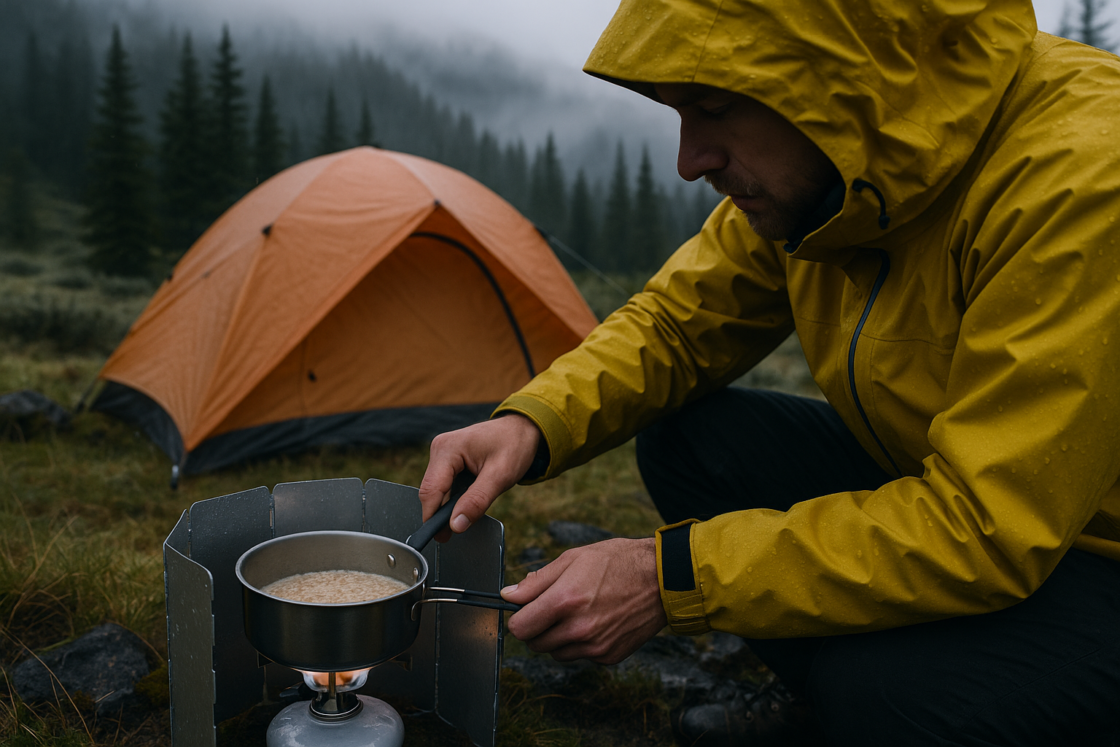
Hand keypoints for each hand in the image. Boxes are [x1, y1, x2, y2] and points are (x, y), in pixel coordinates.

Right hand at [419, 414, 540, 534]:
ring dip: (451, 505)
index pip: (431, 490)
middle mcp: (440, 449)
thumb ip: (477, 501)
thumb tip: (456, 525)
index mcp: (448, 449)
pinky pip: (445, 485)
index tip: (443, 537)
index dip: (434, 517)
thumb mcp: (500, 476)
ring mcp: (442, 454)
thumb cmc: (514, 445)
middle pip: (432, 492)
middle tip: (459, 530)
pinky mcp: (447, 460)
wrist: (523, 429)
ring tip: (471, 509)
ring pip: (438, 491)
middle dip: (443, 513)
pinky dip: (455, 497)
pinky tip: (469, 499)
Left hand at [501, 538, 667, 663]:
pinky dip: (580, 643)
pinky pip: (580, 656)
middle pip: (535, 644)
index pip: (520, 628)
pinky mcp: (608, 656)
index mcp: (565, 600)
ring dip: (558, 638)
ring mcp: (594, 646)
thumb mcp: (573, 558)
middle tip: (553, 608)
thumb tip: (508, 596)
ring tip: (577, 613)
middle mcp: (578, 628)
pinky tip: (596, 621)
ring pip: (556, 653)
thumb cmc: (617, 562)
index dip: (519, 618)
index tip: (526, 610)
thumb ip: (537, 581)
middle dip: (537, 627)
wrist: (662, 580)